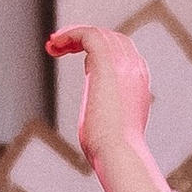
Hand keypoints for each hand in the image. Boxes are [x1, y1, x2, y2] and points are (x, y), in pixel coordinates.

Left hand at [48, 22, 163, 191]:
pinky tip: (53, 45)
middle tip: (59, 47)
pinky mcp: (106, 64)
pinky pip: (89, 35)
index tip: (76, 56)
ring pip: (100, 34)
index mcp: (138, 85)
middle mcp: (135, 70)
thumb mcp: (108, 136)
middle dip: (86, 38)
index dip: (98, 50)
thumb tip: (104, 147)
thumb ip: (106, 127)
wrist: (118, 156)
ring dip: (73, 35)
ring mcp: (123, 65)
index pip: (123, 54)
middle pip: (113, 38)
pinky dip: (70, 35)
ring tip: (52, 45)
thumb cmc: (113, 157)